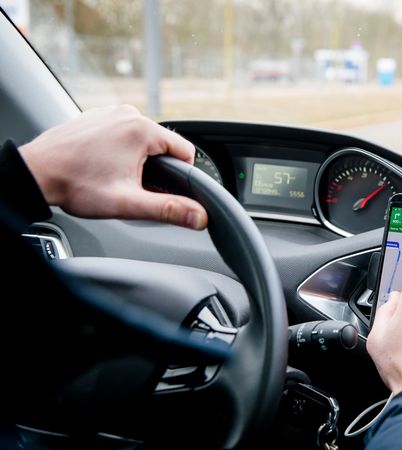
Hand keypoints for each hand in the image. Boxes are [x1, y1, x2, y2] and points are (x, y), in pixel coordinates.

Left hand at [20, 105, 207, 229]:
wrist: (34, 173)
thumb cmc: (75, 185)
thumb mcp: (128, 203)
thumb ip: (168, 210)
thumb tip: (199, 216)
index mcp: (142, 129)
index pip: (186, 151)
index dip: (181, 175)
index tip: (161, 190)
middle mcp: (128, 114)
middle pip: (163, 146)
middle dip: (155, 169)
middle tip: (130, 186)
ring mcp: (110, 112)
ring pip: (142, 140)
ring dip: (136, 160)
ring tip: (112, 176)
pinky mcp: (96, 116)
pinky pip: (122, 133)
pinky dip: (118, 150)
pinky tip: (101, 165)